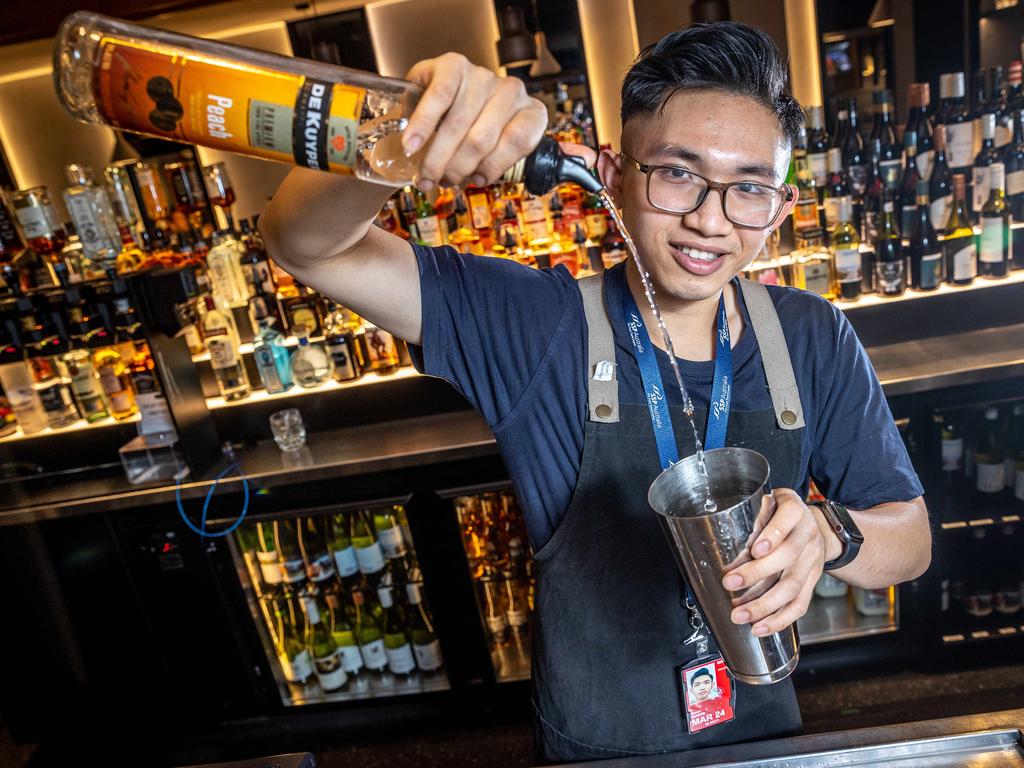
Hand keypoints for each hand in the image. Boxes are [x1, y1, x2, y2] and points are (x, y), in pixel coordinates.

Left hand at [402, 53, 548, 191]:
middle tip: (426, 180)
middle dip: (438, 161)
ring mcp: (511, 93)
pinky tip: (478, 177)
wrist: (492, 105)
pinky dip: (492, 167)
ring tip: (450, 181)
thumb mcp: (425, 101)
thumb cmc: (451, 108)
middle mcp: (484, 76)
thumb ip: (411, 113)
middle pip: (458, 125)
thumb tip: (394, 148)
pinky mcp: (533, 112)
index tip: (408, 148)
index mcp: (453, 66)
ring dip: (462, 168)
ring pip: (482, 140)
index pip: (439, 93)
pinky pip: (513, 145)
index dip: (422, 123)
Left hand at [721, 489, 838, 636]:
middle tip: (730, 583)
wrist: (817, 526)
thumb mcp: (768, 507)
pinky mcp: (812, 582)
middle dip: (757, 573)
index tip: (755, 549)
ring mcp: (813, 561)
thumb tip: (727, 564)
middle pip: (788, 556)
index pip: (788, 519)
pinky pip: (799, 605)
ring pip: (792, 586)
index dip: (773, 535)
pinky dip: (779, 620)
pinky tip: (759, 627)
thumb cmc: (781, 515)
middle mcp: (807, 535)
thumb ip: (751, 528)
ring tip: (739, 615)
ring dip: (764, 604)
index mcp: (795, 510)